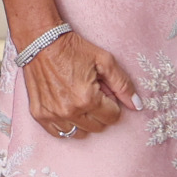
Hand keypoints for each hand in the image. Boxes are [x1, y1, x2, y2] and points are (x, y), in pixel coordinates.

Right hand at [21, 31, 139, 138]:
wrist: (41, 42)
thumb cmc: (74, 49)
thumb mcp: (105, 61)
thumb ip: (123, 85)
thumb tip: (137, 106)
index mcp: (87, 99)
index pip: (113, 117)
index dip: (112, 103)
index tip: (104, 92)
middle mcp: (69, 111)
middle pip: (98, 127)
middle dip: (100, 112)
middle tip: (92, 94)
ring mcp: (52, 115)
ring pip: (79, 133)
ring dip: (84, 120)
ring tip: (78, 100)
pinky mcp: (39, 115)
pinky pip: (59, 133)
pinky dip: (66, 124)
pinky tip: (66, 107)